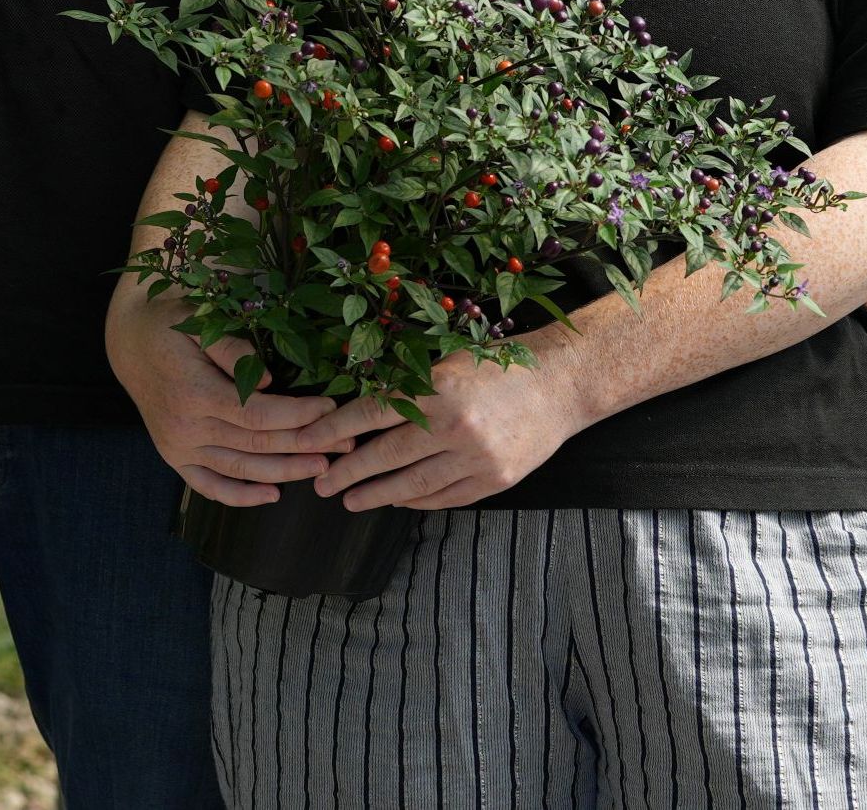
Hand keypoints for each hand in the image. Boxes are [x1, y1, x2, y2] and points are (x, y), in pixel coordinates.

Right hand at [107, 285, 359, 507]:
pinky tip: (273, 495)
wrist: (131, 344)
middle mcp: (186, 427)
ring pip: (239, 469)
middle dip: (304, 445)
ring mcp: (179, 447)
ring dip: (284, 472)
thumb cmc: (172, 325)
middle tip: (345, 443)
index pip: (257, 414)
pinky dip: (240, 496)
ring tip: (322, 468)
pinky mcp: (175, 458)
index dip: (297, 415)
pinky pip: (209, 486)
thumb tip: (271, 380)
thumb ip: (232, 349)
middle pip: (255, 445)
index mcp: (194, 392)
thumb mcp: (199, 322)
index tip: (331, 409)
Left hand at [311, 349, 587, 512]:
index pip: (373, 412)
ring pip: (412, 485)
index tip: (306, 442)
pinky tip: (396, 500)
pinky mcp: (494, 480)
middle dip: (347, 472)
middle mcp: (454, 425)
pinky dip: (415, 501)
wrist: (560, 386)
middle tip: (321, 484)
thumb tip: (359, 416)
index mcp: (438, 388)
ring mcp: (476, 458)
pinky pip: (444, 497)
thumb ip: (409, 388)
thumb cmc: (498, 368)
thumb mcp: (448, 365)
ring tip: (350, 500)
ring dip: (375, 494)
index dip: (335, 429)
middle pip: (386, 455)